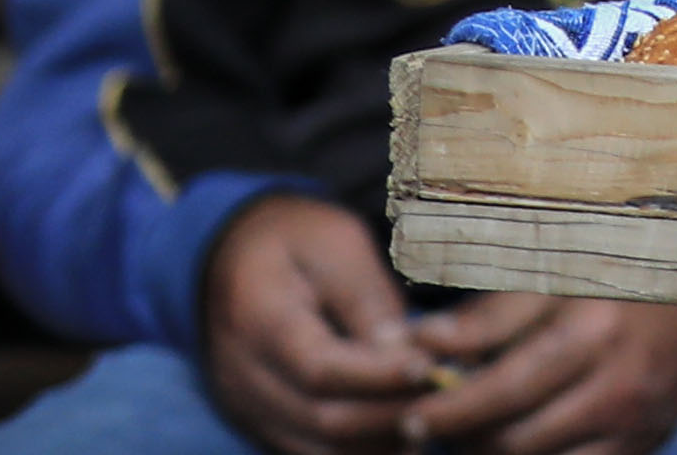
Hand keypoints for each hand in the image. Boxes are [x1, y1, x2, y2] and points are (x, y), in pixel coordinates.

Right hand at [196, 196, 432, 454]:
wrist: (232, 256)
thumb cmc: (297, 241)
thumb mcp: (337, 245)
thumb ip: (368, 301)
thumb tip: (404, 355)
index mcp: (257, 320)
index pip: (319, 369)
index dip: (378, 376)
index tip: (430, 367)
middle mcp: (242, 376)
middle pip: (320, 419)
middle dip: (388, 416)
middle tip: (444, 397)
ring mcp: (246, 406)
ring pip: (315, 449)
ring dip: (377, 444)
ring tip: (430, 417)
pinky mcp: (259, 421)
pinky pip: (308, 451)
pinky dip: (355, 450)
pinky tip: (399, 432)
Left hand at [401, 296, 676, 454]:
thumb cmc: (619, 280)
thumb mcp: (556, 278)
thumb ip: (488, 315)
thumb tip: (421, 342)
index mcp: (593, 329)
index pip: (502, 388)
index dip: (449, 411)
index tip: (413, 417)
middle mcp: (618, 381)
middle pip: (515, 439)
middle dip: (464, 442)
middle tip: (435, 431)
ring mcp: (634, 419)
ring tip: (475, 435)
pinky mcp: (643, 443)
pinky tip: (518, 445)